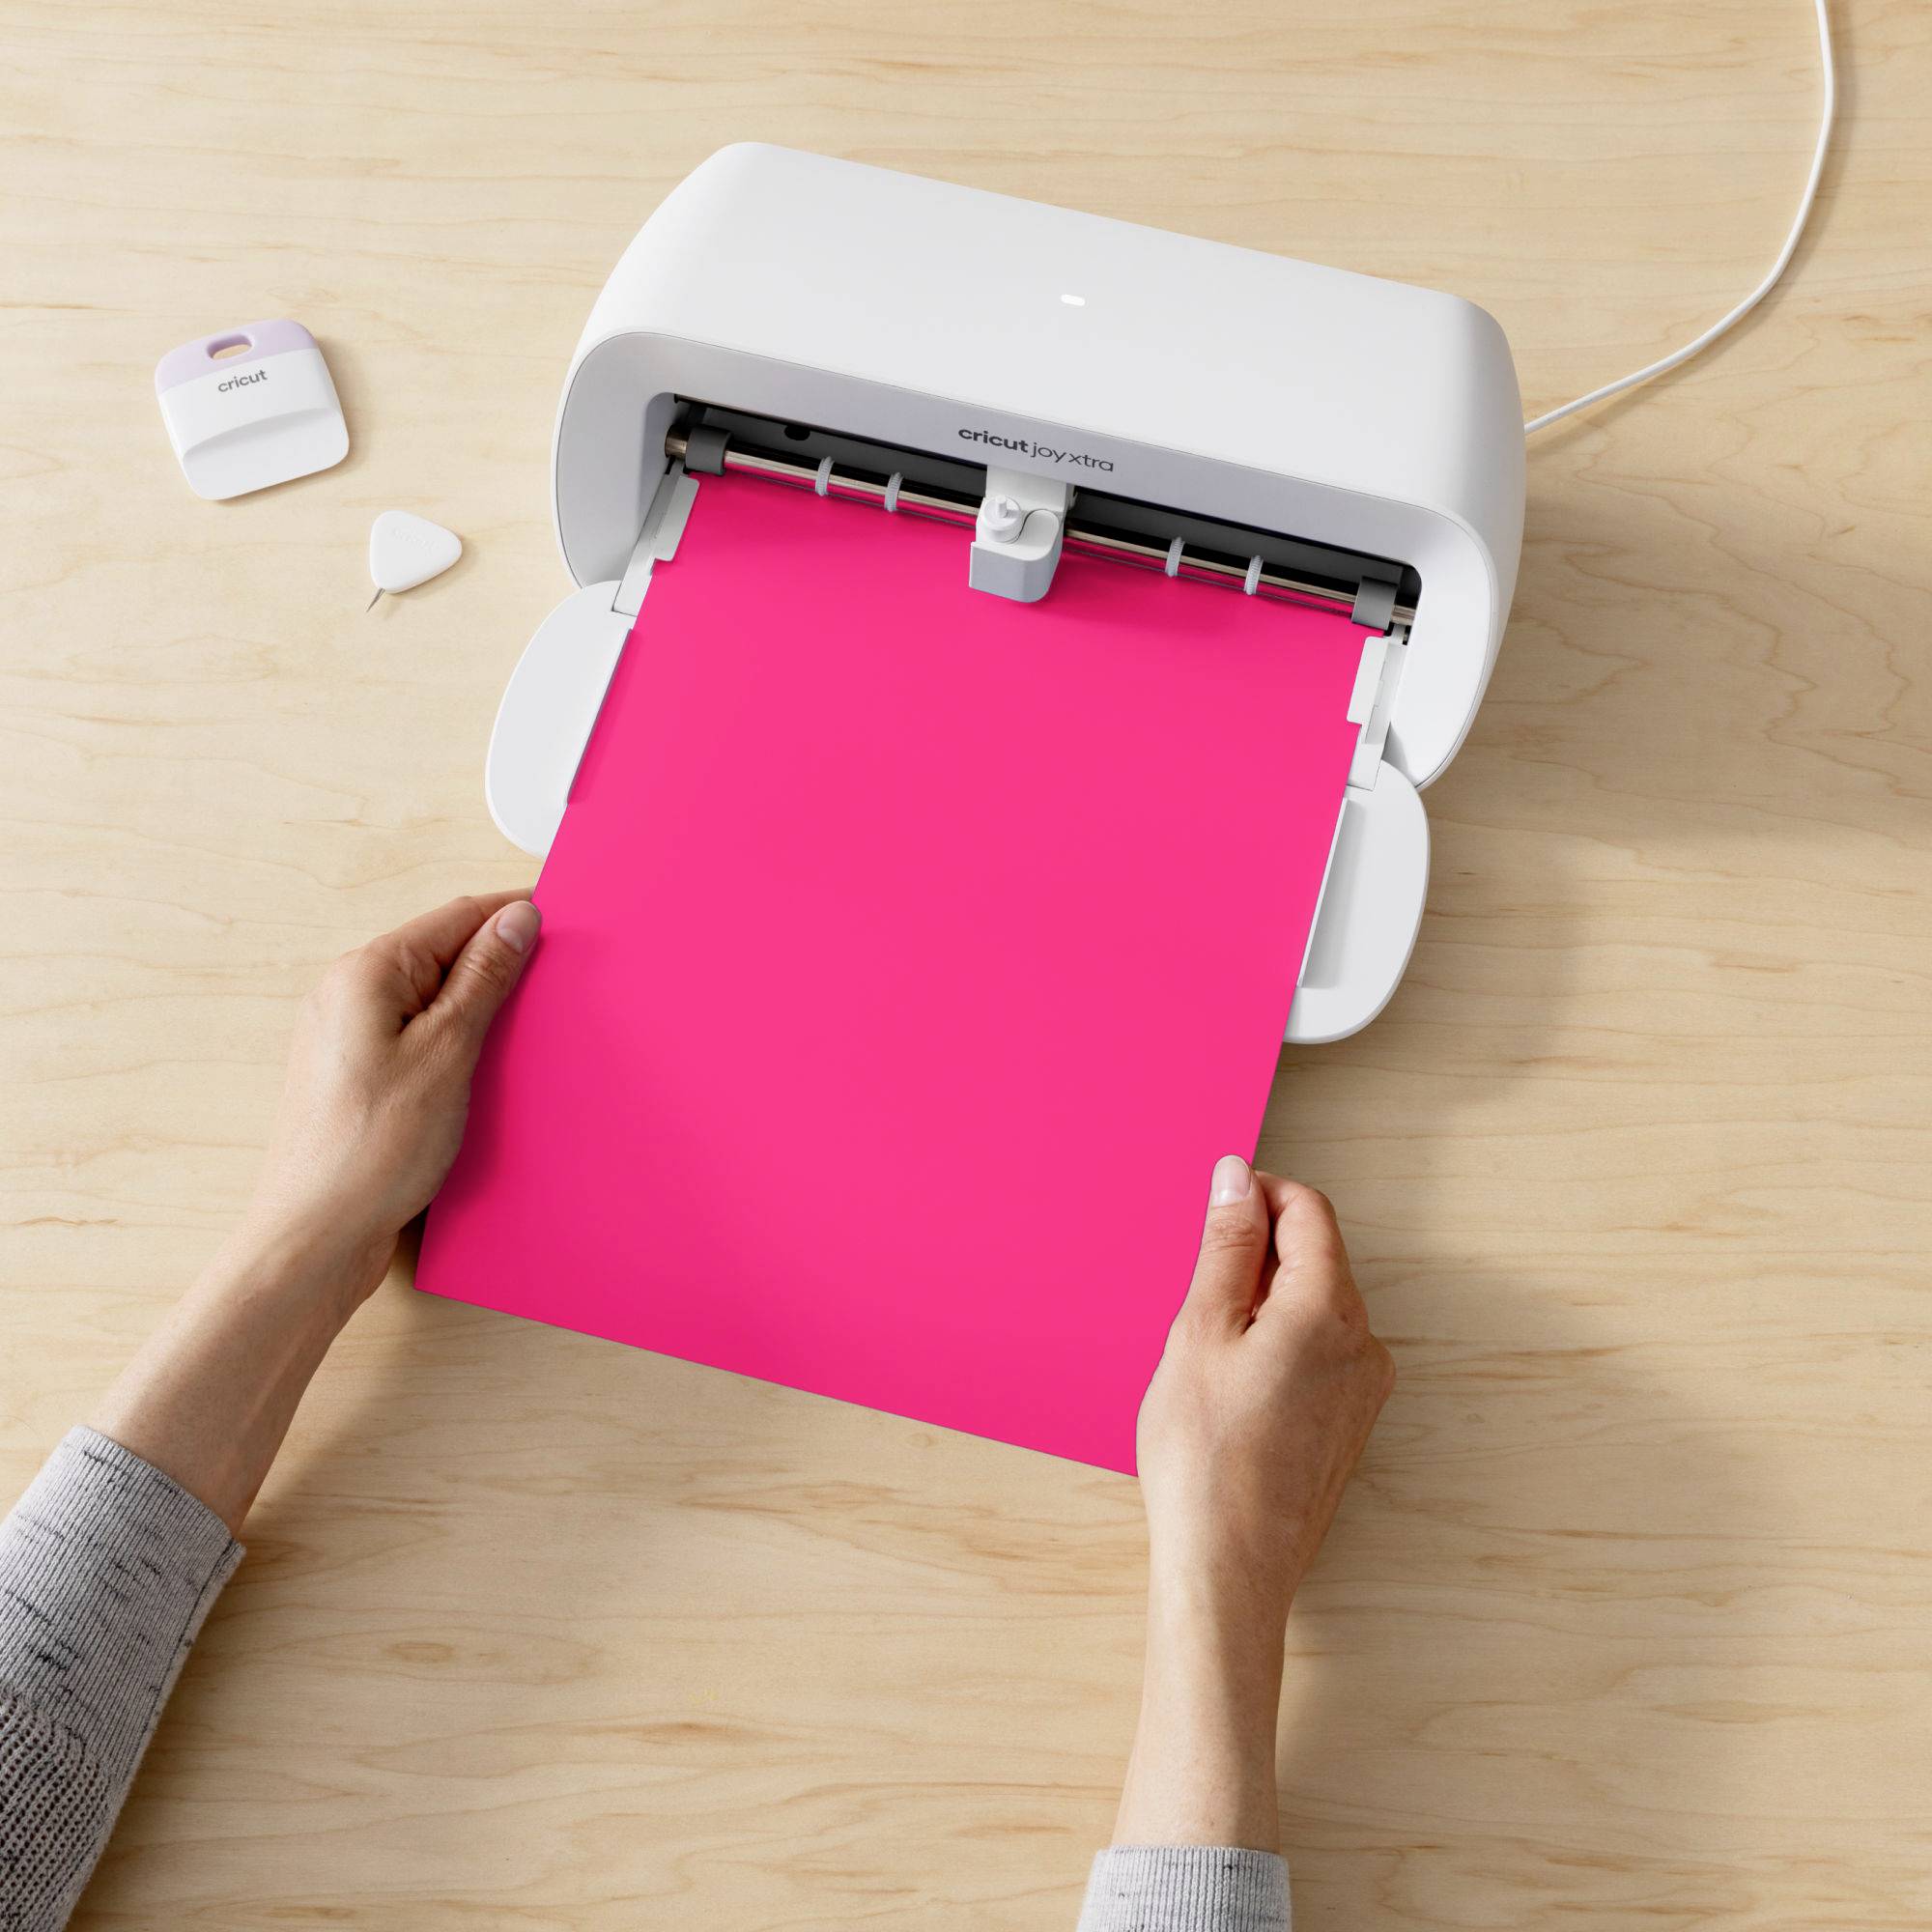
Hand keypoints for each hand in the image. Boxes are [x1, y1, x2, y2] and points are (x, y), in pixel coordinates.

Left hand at [240, 892, 541, 1303]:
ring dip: (478, 1008)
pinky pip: (416, 1036)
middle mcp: (346, 994)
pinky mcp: (354, 1074)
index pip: (457, 917)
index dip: (515, 915)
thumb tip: (516, 918)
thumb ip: (484, 978)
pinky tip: (482, 1070)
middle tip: (552, 986)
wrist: (316, 1235)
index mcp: (366, 973)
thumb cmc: (372, 1150)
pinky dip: (454, 1043)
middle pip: (442, 954)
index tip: (564, 922)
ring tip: (521, 1034)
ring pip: (431, 997)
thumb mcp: (448, 1052)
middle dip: (499, 965)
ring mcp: (346, 1035)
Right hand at [1139, 1155, 1393, 1626]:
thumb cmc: (1205, 1455)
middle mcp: (1364, 1342)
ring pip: (1313, 1306)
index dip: (1256, 1196)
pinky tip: (1229, 1386)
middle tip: (1193, 1293)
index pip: (1308, 1209)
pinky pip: (1317, 1352)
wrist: (1229, 1568)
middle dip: (1255, 1254)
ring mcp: (1363, 1388)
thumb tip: (1238, 1177)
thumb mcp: (1200, 1331)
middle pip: (1315, 1256)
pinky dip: (1275, 1344)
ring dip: (1262, 1301)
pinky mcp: (1349, 1424)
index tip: (1210, 1211)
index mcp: (1329, 1308)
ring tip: (1205, 1349)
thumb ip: (1226, 1246)